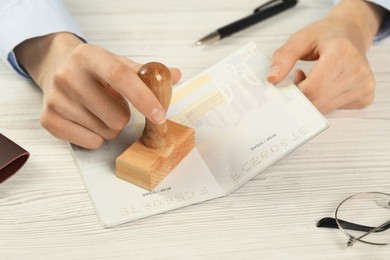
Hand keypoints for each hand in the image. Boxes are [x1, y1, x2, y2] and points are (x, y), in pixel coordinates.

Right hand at [15, 33, 180, 148]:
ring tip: (99, 110)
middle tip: (114, 104)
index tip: (160, 115)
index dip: (143, 98)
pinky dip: (96, 137)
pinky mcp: (48, 120)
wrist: (57, 68)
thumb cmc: (96, 70)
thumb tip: (174, 74)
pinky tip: (88, 120)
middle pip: (116, 116)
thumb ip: (146, 72)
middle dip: (124, 116)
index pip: (120, 77)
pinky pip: (90, 142)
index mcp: (89, 56)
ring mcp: (55, 99)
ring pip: (105, 132)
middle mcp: (67, 75)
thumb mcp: (119, 64)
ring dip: (110, 126)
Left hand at [267, 0, 386, 113]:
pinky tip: (324, 86)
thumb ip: (283, 58)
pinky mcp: (365, 97)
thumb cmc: (325, 36)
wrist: (351, 34)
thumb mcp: (300, 39)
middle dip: (300, 97)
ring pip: (324, 109)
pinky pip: (334, 110)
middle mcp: (357, 71)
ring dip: (311, 100)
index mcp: (342, 53)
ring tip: (312, 79)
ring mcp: (364, 86)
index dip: (294, 92)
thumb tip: (272, 79)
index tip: (285, 85)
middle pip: (317, 102)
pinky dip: (323, 102)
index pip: (312, 89)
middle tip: (298, 79)